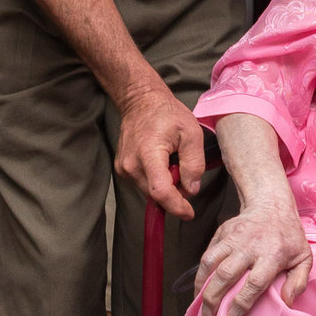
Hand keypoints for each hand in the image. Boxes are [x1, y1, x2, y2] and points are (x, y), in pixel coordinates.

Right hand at [117, 85, 206, 219]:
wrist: (140, 102)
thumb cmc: (168, 114)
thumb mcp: (191, 134)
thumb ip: (194, 163)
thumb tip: (191, 189)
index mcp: (148, 154)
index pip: (160, 191)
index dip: (176, 206)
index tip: (189, 213)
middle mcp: (130, 165)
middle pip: (155, 194)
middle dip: (175, 193)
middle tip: (185, 171)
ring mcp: (123, 168)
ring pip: (150, 190)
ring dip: (166, 185)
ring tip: (173, 161)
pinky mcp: (122, 169)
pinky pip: (144, 183)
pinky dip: (157, 180)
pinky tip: (162, 162)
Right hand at [195, 205, 311, 315]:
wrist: (272, 205)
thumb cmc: (289, 236)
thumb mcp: (304, 257)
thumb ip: (299, 281)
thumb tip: (287, 302)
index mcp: (273, 254)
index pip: (255, 282)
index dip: (242, 302)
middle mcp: (251, 245)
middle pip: (226, 274)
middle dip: (213, 299)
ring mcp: (234, 238)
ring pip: (210, 263)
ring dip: (202, 286)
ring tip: (199, 304)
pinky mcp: (222, 233)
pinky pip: (207, 254)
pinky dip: (200, 272)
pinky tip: (200, 287)